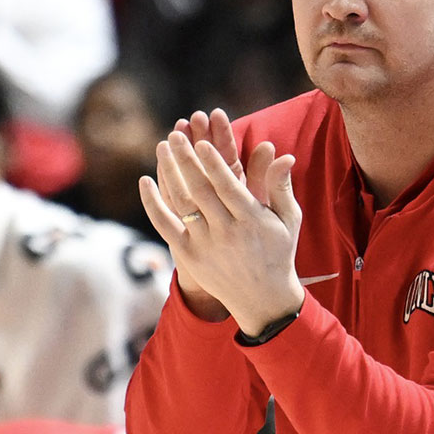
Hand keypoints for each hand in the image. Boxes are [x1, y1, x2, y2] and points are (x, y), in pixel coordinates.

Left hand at [140, 115, 302, 335]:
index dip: (213, 164)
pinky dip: (153, 204)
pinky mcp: (189, 255)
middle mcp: (227, 233)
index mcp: (252, 220)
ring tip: (163, 146)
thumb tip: (284, 155)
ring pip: (182, 203)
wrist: (263, 298)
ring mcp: (205, 245)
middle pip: (201, 191)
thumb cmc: (278, 251)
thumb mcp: (288, 219)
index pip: (228, 187)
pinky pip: (165, 225)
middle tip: (176, 135)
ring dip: (169, 173)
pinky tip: (145, 181)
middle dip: (186, 160)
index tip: (202, 142)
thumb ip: (281, 187)